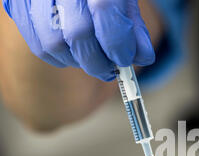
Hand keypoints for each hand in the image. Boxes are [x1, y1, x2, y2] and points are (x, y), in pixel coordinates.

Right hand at [2, 0, 154, 80]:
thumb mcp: (123, 0)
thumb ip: (134, 27)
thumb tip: (143, 56)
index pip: (104, 9)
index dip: (117, 41)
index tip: (124, 60)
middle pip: (78, 32)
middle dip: (99, 61)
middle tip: (111, 69)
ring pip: (54, 43)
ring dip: (79, 62)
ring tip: (93, 58)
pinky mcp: (18, 7)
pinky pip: (39, 46)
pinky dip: (61, 59)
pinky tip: (74, 53)